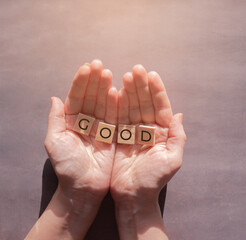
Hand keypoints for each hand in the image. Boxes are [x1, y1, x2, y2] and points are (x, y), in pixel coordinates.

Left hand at [45, 60, 117, 202]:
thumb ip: (55, 119)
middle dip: (95, 81)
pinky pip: (116, 116)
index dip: (81, 82)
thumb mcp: (55, 142)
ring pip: (104, 103)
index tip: (87, 67)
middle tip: (100, 65)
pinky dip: (118, 104)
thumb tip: (54, 97)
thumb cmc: (67, 167)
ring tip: (109, 73)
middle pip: (92, 96)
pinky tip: (118, 91)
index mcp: (71, 121)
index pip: (77, 97)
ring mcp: (101, 127)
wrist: (84, 188)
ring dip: (107, 88)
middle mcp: (87, 121)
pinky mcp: (114, 135)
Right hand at [110, 65, 185, 238]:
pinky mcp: (119, 137)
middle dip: (141, 86)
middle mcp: (149, 129)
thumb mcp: (172, 160)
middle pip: (145, 103)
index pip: (161, 107)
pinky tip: (115, 90)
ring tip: (125, 75)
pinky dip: (117, 104)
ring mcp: (133, 132)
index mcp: (163, 133)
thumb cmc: (154, 180)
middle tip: (135, 69)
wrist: (134, 197)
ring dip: (129, 91)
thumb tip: (179, 114)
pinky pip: (118, 117)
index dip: (157, 91)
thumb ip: (178, 137)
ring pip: (131, 107)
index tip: (151, 74)